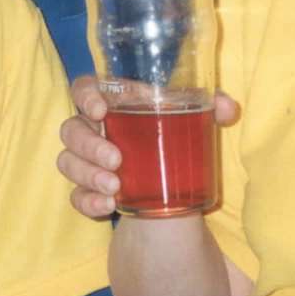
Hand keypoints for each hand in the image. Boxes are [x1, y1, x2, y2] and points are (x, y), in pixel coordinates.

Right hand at [58, 75, 239, 219]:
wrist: (167, 176)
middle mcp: (93, 129)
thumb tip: (226, 109)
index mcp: (113, 103)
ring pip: (68, 162)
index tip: (100, 110)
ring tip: (115, 188)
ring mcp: (87, 160)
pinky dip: (88, 201)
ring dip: (88, 174)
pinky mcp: (88, 189)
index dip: (85, 95)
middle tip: (117, 160)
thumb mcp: (191, 117)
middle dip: (90, 146)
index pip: (84, 88)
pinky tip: (107, 206)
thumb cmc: (171, 131)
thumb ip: (211, 107)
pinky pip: (76, 195)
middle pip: (72, 130)